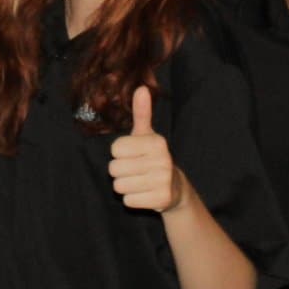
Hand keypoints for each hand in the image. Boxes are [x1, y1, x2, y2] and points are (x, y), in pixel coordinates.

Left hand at [109, 86, 182, 211]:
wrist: (174, 188)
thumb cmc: (153, 158)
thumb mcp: (147, 135)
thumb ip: (142, 113)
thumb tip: (141, 88)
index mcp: (157, 142)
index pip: (115, 150)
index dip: (120, 154)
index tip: (133, 155)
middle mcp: (163, 160)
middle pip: (114, 169)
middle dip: (120, 172)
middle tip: (136, 171)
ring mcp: (163, 181)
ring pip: (120, 186)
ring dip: (126, 186)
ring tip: (140, 182)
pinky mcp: (162, 200)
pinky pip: (128, 201)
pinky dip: (133, 199)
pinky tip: (145, 194)